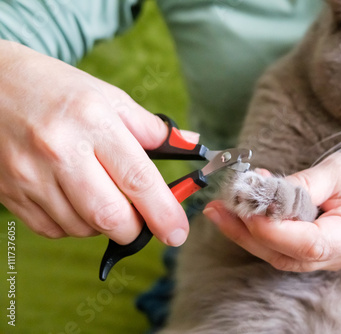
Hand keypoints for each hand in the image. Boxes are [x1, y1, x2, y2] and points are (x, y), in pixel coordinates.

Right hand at [0, 40, 190, 245]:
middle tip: (142, 218)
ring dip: (104, 224)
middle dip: (135, 228)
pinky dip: (76, 225)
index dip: (163, 213)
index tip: (177, 232)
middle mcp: (61, 151)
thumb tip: (189, 144)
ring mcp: (31, 175)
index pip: (138, 179)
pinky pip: (55, 230)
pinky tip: (77, 200)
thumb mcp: (108, 97)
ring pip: (84, 228)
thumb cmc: (57, 90)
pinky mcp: (12, 193)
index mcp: (93, 121)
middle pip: (111, 215)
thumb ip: (150, 127)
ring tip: (104, 195)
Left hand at [203, 152, 340, 271]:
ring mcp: (331, 259)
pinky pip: (284, 248)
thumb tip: (269, 193)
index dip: (276, 230)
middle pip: (289, 255)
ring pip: (281, 256)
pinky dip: (261, 230)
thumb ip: (309, 182)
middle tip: (219, 210)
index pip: (313, 244)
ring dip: (248, 233)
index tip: (247, 210)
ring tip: (222, 209)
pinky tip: (243, 210)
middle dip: (249, 233)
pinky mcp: (316, 254)